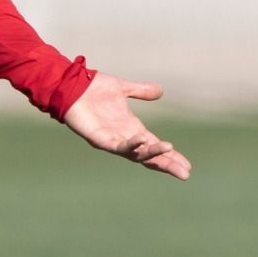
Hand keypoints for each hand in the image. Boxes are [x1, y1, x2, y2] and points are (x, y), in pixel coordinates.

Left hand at [62, 73, 190, 179]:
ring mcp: (110, 139)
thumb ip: (140, 91)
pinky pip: (115, 145)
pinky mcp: (96, 137)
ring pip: (134, 153)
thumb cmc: (92, 87)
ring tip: (169, 149)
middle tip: (185, 173)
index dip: (169, 155)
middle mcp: (122, 136)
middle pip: (148, 155)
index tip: (187, 165)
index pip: (153, 145)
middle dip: (166, 163)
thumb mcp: (122, 88)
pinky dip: (129, 144)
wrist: (70, 83)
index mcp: (130, 128)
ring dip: (151, 153)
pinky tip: (142, 139)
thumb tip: (160, 91)